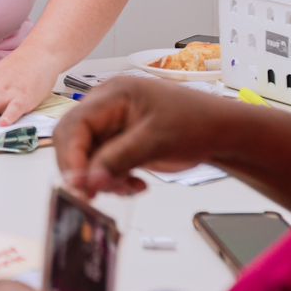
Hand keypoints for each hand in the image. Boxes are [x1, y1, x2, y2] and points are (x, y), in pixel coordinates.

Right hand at [53, 76, 233, 197]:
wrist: (219, 132)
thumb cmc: (195, 122)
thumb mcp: (155, 141)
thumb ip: (118, 159)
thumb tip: (89, 181)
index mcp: (112, 94)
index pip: (75, 124)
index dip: (71, 156)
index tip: (78, 185)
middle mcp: (106, 107)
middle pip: (74, 141)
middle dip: (83, 170)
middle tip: (94, 195)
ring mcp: (112, 125)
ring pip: (87, 158)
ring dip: (102, 179)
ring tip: (129, 187)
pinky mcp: (119, 142)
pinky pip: (102, 165)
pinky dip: (114, 179)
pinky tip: (135, 184)